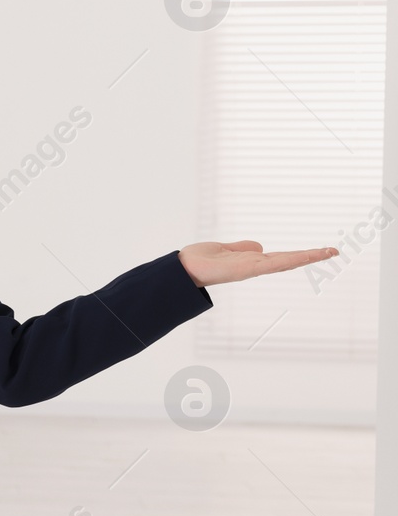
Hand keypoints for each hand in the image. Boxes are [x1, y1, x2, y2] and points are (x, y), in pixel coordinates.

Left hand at [178, 239, 337, 287]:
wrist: (181, 269)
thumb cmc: (198, 260)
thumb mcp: (224, 249)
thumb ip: (241, 248)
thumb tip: (260, 247)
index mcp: (250, 261)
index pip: (279, 257)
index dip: (298, 254)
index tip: (318, 251)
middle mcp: (254, 266)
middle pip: (287, 260)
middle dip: (310, 256)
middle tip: (334, 251)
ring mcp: (252, 269)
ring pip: (285, 262)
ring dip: (307, 257)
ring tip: (329, 252)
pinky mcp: (246, 269)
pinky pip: (271, 263)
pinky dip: (289, 259)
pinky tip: (304, 256)